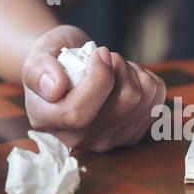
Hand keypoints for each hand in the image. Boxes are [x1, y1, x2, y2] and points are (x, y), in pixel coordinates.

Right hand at [22, 25, 165, 151]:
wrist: (72, 72)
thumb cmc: (54, 61)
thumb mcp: (37, 55)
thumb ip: (38, 69)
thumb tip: (55, 88)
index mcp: (49, 121)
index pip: (79, 113)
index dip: (98, 78)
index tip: (99, 52)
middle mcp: (81, 140)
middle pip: (125, 103)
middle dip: (120, 67)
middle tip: (105, 55)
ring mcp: (110, 141)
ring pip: (144, 98)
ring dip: (133, 71)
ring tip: (113, 68)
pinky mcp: (133, 134)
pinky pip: (157, 99)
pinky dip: (146, 79)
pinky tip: (126, 79)